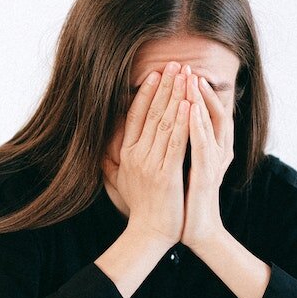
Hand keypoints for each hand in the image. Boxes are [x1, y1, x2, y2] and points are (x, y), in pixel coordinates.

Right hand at [102, 60, 189, 247]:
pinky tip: (190, 104)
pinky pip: (176, 142)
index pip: (135, 116)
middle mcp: (135, 155)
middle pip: (151, 113)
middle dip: (165, 86)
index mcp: (126, 154)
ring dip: (176, 96)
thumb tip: (107, 146)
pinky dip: (182, 122)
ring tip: (185, 75)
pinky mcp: (165, 174)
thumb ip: (116, 160)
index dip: (146, 93)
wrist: (148, 233)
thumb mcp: (122, 180)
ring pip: (164, 123)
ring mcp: (149, 164)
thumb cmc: (141, 208)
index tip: (156, 73)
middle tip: (175, 64)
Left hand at [181, 72, 234, 250]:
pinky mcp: (208, 174)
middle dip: (194, 88)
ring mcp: (213, 161)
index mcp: (204, 148)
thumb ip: (169, 150)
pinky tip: (190, 108)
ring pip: (209, 123)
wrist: (195, 230)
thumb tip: (149, 134)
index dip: (187, 93)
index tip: (173, 74)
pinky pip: (203, 144)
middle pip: (206, 112)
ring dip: (199, 100)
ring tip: (190, 78)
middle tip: (184, 67)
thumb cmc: (183, 202)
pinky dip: (197, 125)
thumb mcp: (174, 170)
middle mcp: (214, 150)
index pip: (197, 113)